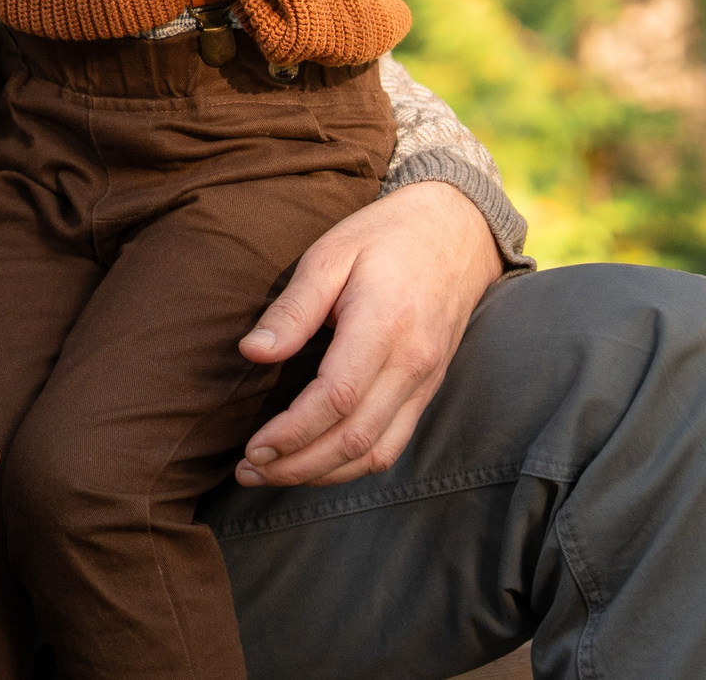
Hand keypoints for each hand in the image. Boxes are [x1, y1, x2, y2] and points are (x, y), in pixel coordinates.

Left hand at [232, 180, 501, 487]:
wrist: (455, 231)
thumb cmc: (384, 237)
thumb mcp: (329, 255)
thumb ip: (293, 309)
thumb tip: (253, 353)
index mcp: (384, 326)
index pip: (336, 399)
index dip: (292, 432)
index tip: (252, 447)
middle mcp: (412, 364)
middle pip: (355, 439)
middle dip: (298, 465)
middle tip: (250, 471)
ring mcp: (426, 381)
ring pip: (377, 453)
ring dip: (323, 474)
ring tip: (273, 475)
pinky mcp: (429, 389)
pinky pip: (395, 443)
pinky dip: (355, 464)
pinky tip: (318, 463)